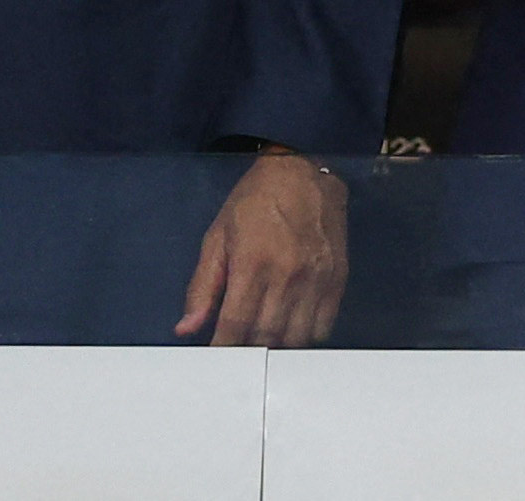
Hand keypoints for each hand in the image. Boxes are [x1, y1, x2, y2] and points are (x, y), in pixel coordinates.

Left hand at [174, 149, 347, 346]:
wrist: (301, 169)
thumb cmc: (253, 201)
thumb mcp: (217, 237)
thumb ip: (202, 285)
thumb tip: (187, 328)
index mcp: (252, 263)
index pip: (235, 324)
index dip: (223, 348)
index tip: (216, 356)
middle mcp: (287, 275)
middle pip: (266, 336)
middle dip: (249, 349)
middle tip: (238, 350)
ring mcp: (317, 279)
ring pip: (297, 337)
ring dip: (277, 346)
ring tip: (264, 340)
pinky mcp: (338, 279)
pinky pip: (323, 326)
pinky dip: (306, 336)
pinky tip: (292, 327)